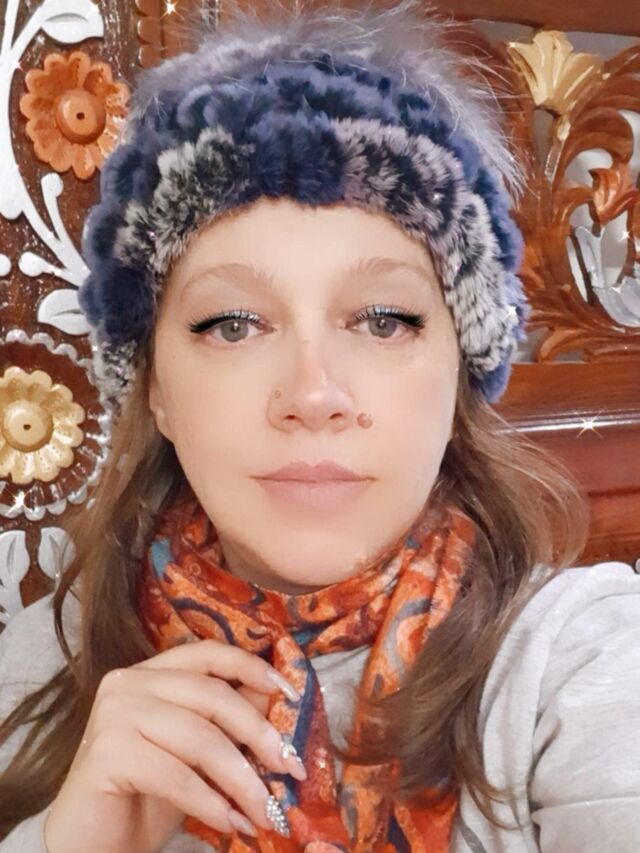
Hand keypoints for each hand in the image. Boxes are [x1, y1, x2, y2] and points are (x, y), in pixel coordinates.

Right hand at [43, 639, 304, 852]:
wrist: (93, 843)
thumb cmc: (147, 795)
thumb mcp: (198, 753)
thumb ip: (229, 722)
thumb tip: (279, 702)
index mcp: (152, 672)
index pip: (209, 653)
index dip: (253, 668)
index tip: (292, 695)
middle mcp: (129, 682)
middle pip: (213, 696)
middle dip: (259, 734)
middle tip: (291, 769)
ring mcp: (114, 713)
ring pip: (200, 738)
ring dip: (242, 780)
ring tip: (268, 811)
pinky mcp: (106, 752)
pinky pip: (176, 775)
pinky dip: (211, 802)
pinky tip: (231, 823)